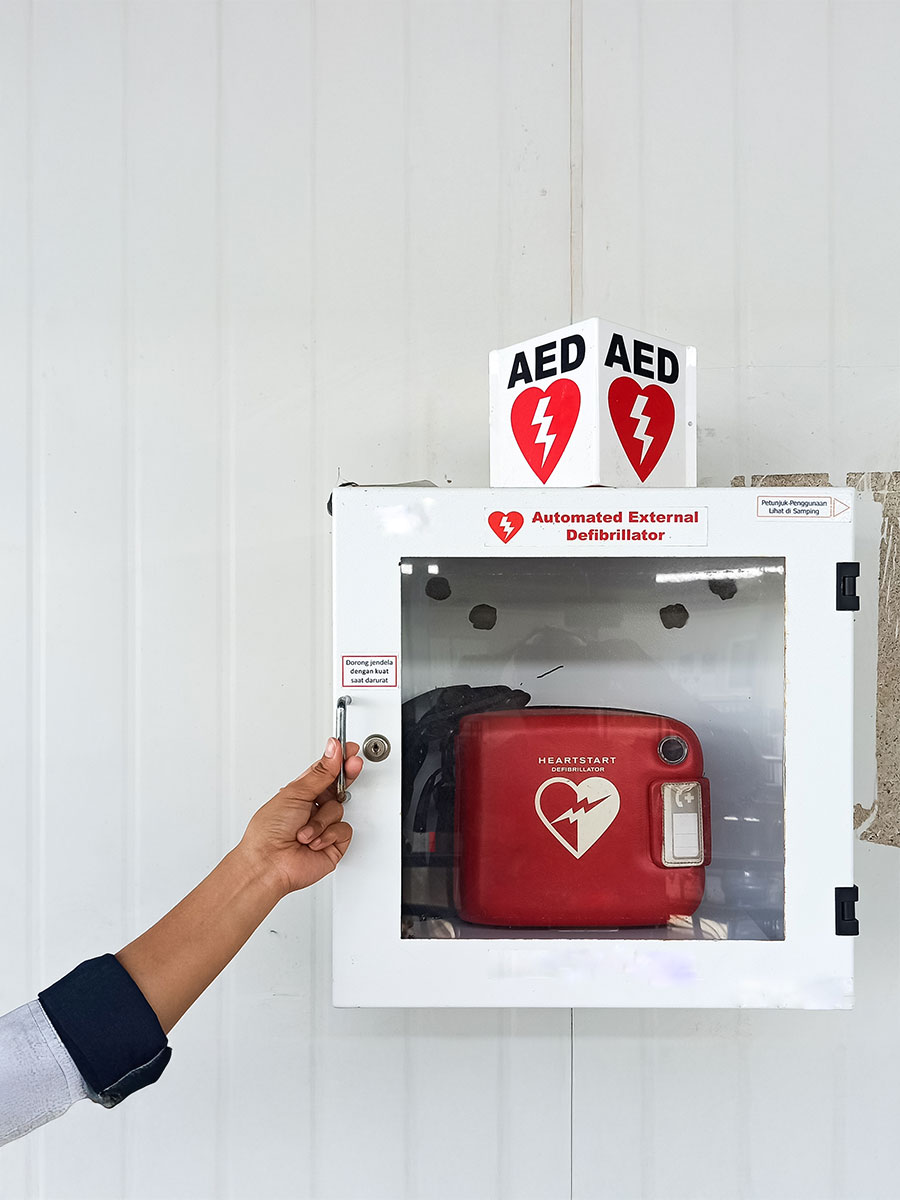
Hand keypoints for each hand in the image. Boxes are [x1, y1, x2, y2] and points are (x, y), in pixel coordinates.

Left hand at [237, 738, 362, 896]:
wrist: (268, 864)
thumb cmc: (268, 831)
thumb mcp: (295, 793)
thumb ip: (321, 772)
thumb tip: (333, 749)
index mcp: (301, 793)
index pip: (326, 771)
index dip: (338, 760)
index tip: (349, 749)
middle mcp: (313, 808)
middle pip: (338, 787)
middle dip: (345, 776)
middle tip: (353, 764)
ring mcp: (324, 826)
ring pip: (339, 810)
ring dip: (321, 821)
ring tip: (304, 832)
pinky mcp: (333, 844)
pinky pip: (344, 830)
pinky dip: (328, 835)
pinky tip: (314, 841)